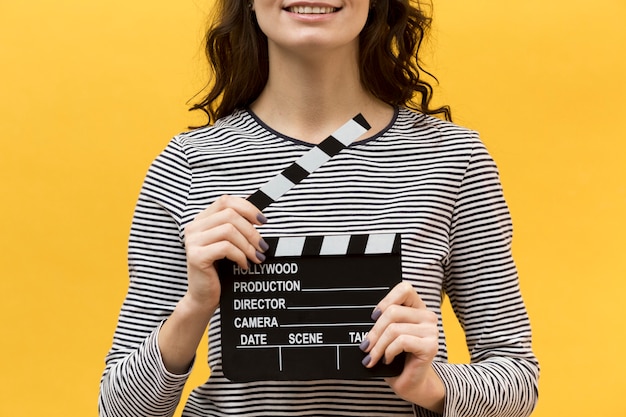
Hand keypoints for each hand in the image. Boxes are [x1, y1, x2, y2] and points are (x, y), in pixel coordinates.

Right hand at [183, 195, 267, 313]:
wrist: (204, 297)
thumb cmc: (220, 270)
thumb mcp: (230, 244)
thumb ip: (238, 227)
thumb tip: (259, 214)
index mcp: (202, 220)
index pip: (225, 201)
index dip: (247, 207)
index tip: (262, 220)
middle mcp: (194, 227)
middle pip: (229, 214)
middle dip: (251, 230)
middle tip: (262, 246)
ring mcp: (193, 241)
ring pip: (229, 230)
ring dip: (248, 244)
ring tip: (256, 257)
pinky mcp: (196, 256)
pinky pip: (225, 247)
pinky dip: (240, 255)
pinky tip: (244, 265)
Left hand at [360, 281, 443, 410]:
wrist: (411, 384)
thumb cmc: (397, 358)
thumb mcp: (387, 335)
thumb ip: (382, 322)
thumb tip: (361, 318)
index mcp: (417, 308)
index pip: (404, 289)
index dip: (386, 299)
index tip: (373, 316)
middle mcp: (428, 316)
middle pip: (393, 311)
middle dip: (374, 331)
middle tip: (365, 346)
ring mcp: (431, 331)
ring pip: (394, 329)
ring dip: (378, 346)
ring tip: (373, 357)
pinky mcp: (430, 346)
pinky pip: (402, 341)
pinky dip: (389, 352)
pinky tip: (387, 360)